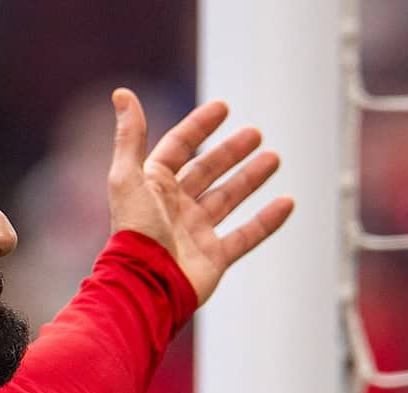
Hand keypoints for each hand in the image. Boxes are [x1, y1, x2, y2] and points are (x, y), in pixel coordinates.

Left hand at [107, 88, 293, 305]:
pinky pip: (245, 236)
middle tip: (255, 134)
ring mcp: (195, 233)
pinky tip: (286, 202)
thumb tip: (121, 93)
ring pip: (228, 199)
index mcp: (153, 186)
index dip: (197, 127)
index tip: (222, 108)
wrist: (147, 284)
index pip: (178, 148)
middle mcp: (174, 208)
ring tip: (273, 158)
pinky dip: (267, 220)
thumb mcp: (128, 177)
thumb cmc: (134, 231)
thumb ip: (129, 137)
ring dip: (249, 179)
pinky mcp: (213, 258)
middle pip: (206, 172)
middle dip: (230, 152)